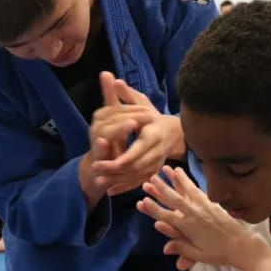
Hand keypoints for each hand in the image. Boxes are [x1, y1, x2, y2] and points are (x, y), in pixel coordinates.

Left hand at [91, 73, 184, 195]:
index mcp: (152, 135)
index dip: (120, 158)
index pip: (137, 150)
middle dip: (114, 171)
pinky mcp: (154, 171)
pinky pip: (139, 182)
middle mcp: (156, 151)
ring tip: (100, 184)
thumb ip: (127, 94)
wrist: (174, 132)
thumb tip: (113, 79)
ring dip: (118, 182)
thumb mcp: (142, 103)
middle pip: (135, 166)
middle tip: (96, 173)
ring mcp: (156, 163)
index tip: (104, 161)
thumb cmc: (153, 116)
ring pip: (137, 177)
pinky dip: (125, 187)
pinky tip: (110, 191)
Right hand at [136, 166, 257, 270]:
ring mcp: (203, 206)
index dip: (153, 209)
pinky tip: (182, 173)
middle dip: (161, 189)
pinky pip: (196, 189)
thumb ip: (182, 249)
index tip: (142, 201)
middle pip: (174, 199)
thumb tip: (165, 248)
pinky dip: (188, 180)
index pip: (167, 217)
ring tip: (165, 168)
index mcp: (189, 228)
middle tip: (149, 180)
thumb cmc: (219, 253)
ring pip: (185, 189)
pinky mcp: (211, 202)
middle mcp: (194, 214)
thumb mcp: (199, 255)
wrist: (241, 245)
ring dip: (174, 179)